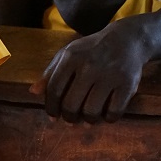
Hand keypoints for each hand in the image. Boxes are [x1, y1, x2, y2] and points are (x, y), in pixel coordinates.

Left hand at [29, 24, 149, 122]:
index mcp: (71, 57)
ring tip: (88, 119)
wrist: (127, 39)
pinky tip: (105, 115)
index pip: (54, 89)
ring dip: (88, 121)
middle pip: (71, 104)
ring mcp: (109, 76)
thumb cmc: (91, 50)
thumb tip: (33, 92)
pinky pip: (114, 112)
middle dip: (69, 118)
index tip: (52, 117)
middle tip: (71, 121)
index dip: (51, 107)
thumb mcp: (68, 54)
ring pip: (92, 111)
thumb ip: (50, 72)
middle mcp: (89, 66)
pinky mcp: (127, 84)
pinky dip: (108, 119)